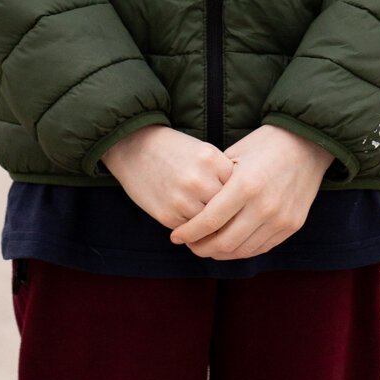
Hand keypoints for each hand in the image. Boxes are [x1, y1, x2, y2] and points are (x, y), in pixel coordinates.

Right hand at [101, 125, 236, 229]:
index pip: (240, 188)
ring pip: (212, 225)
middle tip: (231, 216)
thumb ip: (224, 174)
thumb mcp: (203, 152)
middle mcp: (199, 179)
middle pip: (229, 209)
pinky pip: (192, 231)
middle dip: (230, 213)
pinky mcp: (168, 215)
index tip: (240, 198)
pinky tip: (195, 222)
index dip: (241, 195)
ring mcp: (183, 199)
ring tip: (214, 222)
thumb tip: (244, 206)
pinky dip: (196, 230)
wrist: (135, 148)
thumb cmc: (175, 150)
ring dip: (214, 226)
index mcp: (212, 159)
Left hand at [167, 123, 336, 260]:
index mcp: (246, 185)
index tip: (175, 236)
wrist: (308, 143)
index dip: (189, 233)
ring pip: (243, 250)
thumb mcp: (235, 155)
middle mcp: (264, 206)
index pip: (209, 221)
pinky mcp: (291, 226)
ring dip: (221, 253)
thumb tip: (191, 207)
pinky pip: (261, 248)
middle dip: (201, 248)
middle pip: (224, 242)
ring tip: (207, 245)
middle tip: (189, 244)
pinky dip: (242, 250)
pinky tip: (230, 244)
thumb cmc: (265, 144)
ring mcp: (280, 219)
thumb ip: (216, 183)